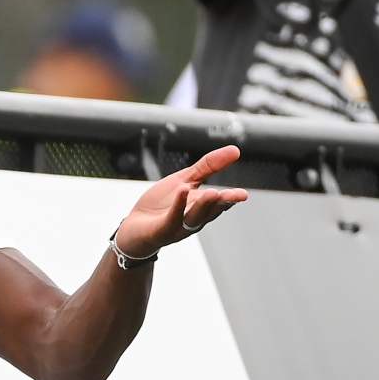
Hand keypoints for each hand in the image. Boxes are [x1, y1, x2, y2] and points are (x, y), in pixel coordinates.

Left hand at [115, 145, 247, 257]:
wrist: (134, 228)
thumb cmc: (161, 204)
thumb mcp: (185, 180)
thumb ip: (209, 166)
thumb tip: (236, 150)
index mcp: (202, 207)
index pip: (220, 203)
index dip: (231, 199)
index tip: (243, 194)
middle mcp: (194, 219)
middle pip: (211, 210)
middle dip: (224, 203)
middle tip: (240, 195)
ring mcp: (179, 226)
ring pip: (195, 216)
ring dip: (204, 205)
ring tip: (214, 193)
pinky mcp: (162, 229)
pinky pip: (172, 217)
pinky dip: (179, 205)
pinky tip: (183, 191)